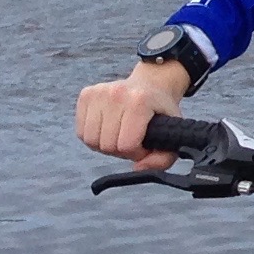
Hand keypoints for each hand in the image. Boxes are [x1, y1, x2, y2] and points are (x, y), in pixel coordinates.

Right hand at [76, 60, 193, 169]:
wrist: (151, 85)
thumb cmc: (160, 113)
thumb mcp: (172, 135)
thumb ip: (163, 159)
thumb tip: (137, 168)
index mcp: (139, 101)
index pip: (126, 145)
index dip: (136, 152)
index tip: (144, 144)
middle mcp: (116, 93)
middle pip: (106, 145)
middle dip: (120, 150)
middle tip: (131, 139)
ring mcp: (98, 92)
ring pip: (90, 140)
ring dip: (104, 145)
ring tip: (119, 134)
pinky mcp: (85, 94)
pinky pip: (81, 132)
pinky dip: (94, 136)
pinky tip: (107, 128)